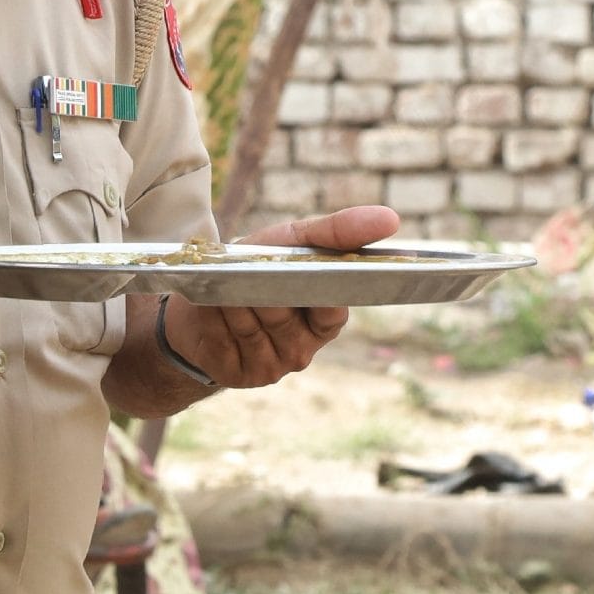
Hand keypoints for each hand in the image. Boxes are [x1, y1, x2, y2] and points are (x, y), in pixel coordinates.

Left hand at [158, 204, 396, 386]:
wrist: (203, 300)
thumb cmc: (260, 268)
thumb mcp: (297, 242)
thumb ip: (338, 232)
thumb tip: (390, 218)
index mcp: (326, 320)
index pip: (332, 312)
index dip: (319, 294)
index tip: (302, 271)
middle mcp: (303, 349)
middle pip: (283, 315)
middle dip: (262, 287)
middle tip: (250, 268)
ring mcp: (272, 366)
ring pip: (251, 325)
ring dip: (232, 297)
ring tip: (224, 282)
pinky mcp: (239, 375)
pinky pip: (225, 338)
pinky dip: (214, 315)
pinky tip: (211, 305)